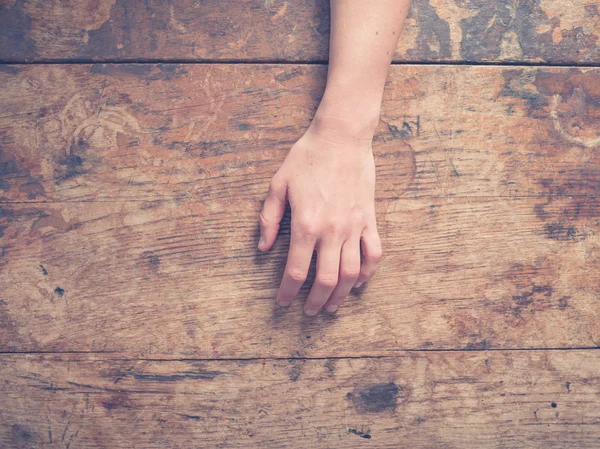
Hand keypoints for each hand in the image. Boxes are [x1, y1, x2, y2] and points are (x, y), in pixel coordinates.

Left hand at [258, 114, 381, 314]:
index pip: (296, 271)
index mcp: (306, 225)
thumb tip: (263, 248)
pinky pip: (373, 254)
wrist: (341, 138)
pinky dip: (368, 273)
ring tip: (332, 307)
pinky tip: (358, 283)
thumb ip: (269, 219)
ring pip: (351, 274)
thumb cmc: (306, 158)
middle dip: (315, 302)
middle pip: (326, 280)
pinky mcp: (369, 220)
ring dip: (341, 295)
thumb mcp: (278, 184)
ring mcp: (354, 227)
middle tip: (308, 312)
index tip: (283, 303)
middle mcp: (331, 232)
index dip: (287, 292)